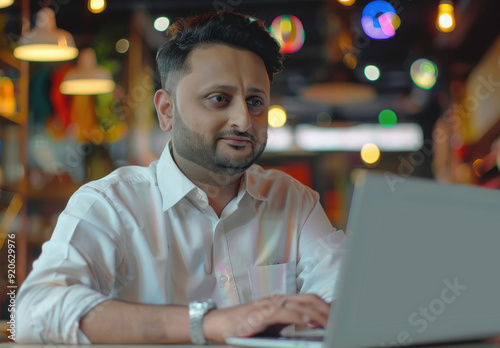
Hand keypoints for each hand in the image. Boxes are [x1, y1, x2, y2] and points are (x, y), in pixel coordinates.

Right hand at [203, 293, 329, 342]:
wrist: (219, 324)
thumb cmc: (244, 327)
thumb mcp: (270, 326)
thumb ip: (287, 325)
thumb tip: (309, 330)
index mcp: (281, 302)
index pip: (308, 299)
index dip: (325, 306)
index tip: (338, 315)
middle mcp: (277, 300)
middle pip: (309, 298)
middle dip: (326, 308)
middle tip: (340, 319)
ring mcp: (269, 305)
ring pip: (300, 304)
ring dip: (317, 313)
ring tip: (330, 322)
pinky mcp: (261, 313)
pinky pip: (283, 313)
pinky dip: (298, 316)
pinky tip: (308, 322)